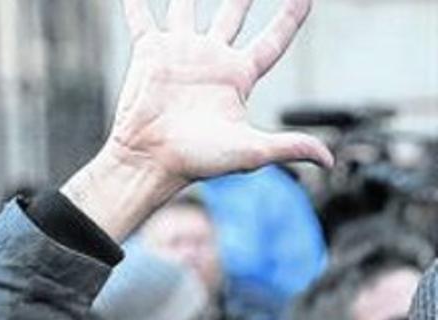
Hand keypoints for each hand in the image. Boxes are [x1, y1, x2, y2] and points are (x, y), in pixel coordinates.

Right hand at [62, 0, 332, 240]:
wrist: (150, 161)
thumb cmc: (197, 160)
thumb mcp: (250, 152)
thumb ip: (289, 147)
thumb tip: (329, 160)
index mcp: (237, 76)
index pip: (273, 39)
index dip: (291, 16)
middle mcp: (210, 60)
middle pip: (233, 14)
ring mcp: (179, 54)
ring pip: (187, 8)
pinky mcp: (150, 54)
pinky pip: (142, 21)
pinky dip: (135, 6)